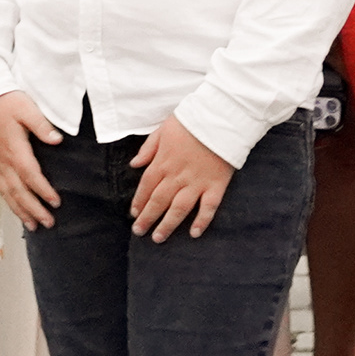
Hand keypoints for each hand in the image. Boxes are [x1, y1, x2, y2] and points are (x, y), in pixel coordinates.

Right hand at [0, 91, 64, 230]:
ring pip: (7, 193)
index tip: (56, 202)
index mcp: (13, 148)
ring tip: (33, 225)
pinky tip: (16, 209)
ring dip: (20, 211)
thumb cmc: (4, 101)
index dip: (43, 190)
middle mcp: (3, 160)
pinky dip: (8, 201)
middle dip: (33, 209)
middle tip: (48, 223)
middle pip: (18, 190)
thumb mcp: (25, 107)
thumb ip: (42, 125)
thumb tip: (57, 140)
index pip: (30, 175)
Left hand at [128, 116, 235, 240]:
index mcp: (163, 161)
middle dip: (147, 218)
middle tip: (139, 232)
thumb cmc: (191, 120)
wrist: (220, 117)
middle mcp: (178, 175)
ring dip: (167, 225)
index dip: (139, 201)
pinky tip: (194, 233)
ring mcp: (197, 182)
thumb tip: (134, 164)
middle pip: (159, 201)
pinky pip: (208, 207)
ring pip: (179, 209)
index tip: (133, 214)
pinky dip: (202, 221)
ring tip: (158, 238)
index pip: (146, 186)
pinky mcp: (216, 185)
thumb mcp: (163, 129)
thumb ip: (148, 148)